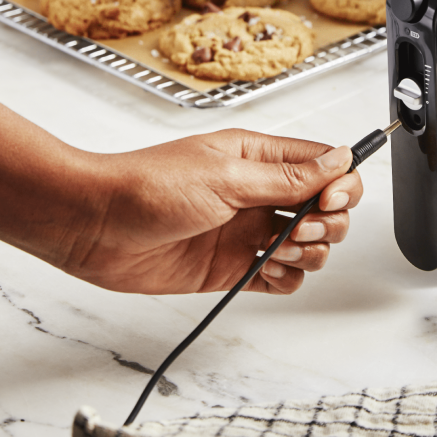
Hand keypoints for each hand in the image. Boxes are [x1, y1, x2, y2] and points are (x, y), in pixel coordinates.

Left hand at [62, 129, 364, 294]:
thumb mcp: (226, 175)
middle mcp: (257, 193)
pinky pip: (279, 278)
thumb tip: (338, 160)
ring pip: (308, 246)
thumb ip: (287, 176)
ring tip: (279, 252)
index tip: (330, 200)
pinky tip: (265, 272)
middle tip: (299, 230)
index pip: (324, 166)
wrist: (95, 226)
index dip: (340, 184)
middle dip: (327, 223)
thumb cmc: (145, 186)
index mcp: (258, 157)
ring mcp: (246, 231)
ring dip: (308, 253)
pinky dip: (285, 279)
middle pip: (325, 209)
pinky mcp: (232, 267)